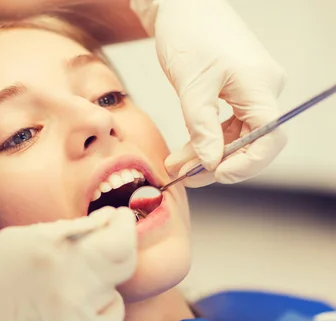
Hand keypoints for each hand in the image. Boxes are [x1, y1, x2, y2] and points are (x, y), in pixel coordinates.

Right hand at [0, 207, 136, 320]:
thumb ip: (63, 231)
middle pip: (125, 259)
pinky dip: (102, 306)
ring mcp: (73, 316)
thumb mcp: (16, 238)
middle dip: (122, 242)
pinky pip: (108, 319)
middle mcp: (70, 281)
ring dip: (105, 278)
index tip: (117, 217)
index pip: (115, 233)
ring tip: (80, 275)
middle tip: (111, 236)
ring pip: (117, 290)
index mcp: (53, 249)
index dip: (123, 222)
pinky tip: (81, 300)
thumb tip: (101, 223)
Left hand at [131, 0, 287, 186]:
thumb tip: (211, 164)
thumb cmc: (189, 36)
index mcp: (261, 87)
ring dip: (207, 153)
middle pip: (253, 141)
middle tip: (188, 177)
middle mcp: (263, 90)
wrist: (184, 6)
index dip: (247, 163)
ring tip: (177, 166)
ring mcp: (251, 91)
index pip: (269, 137)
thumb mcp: (192, 87)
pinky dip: (205, 138)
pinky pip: (227, 124)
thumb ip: (202, 128)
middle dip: (220, 162)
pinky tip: (184, 153)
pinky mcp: (236, 91)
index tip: (216, 174)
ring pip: (236, 136)